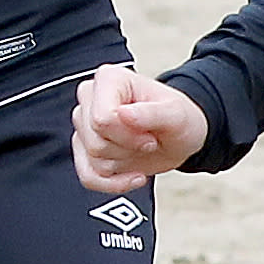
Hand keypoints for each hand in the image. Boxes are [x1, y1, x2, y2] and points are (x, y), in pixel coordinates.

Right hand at [70, 65, 203, 191]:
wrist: (180, 136)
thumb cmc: (179, 118)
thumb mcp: (176, 114)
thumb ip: (151, 113)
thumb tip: (122, 115)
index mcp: (108, 79)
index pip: (101, 119)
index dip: (128, 136)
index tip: (150, 135)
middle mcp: (89, 97)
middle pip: (95, 142)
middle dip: (127, 150)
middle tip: (149, 142)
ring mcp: (84, 123)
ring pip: (93, 161)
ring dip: (124, 163)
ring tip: (140, 149)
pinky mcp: (84, 147)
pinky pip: (88, 177)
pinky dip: (114, 184)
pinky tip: (135, 177)